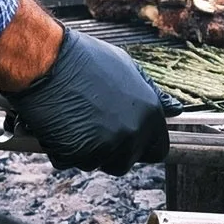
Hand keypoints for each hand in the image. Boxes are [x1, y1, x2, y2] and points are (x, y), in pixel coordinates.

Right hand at [4, 28, 168, 173]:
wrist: (48, 61)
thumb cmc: (86, 60)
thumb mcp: (128, 69)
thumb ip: (153, 94)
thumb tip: (176, 109)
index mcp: (150, 113)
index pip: (157, 149)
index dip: (141, 146)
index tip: (127, 140)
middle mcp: (132, 133)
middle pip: (125, 161)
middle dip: (110, 151)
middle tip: (92, 127)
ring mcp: (104, 146)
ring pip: (96, 163)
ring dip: (84, 151)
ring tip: (74, 121)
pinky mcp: (76, 154)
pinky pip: (68, 162)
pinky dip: (60, 149)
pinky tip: (57, 125)